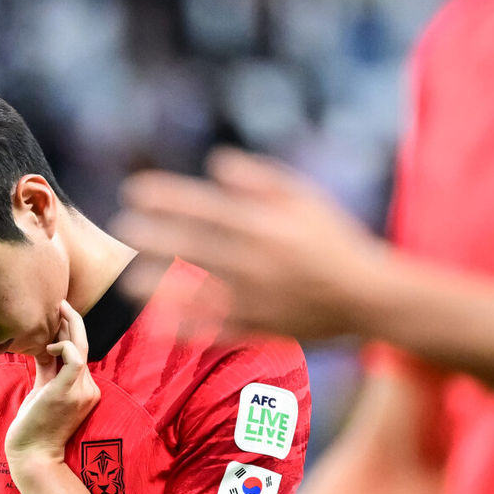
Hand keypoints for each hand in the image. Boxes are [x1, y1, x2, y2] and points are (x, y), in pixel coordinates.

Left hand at [4, 300, 100, 467]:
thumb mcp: (43, 392)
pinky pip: (74, 358)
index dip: (70, 332)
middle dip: (73, 321)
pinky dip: (64, 345)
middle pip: (84, 347)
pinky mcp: (67, 392)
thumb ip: (47, 370)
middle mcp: (87, 389)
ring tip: (57, 308)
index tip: (57, 316)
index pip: (80, 354)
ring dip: (69, 325)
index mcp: (83, 389)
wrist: (33, 455)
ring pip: (80, 348)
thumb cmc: (34, 427)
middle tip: (61, 301)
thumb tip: (44, 347)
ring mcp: (81, 391)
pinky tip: (49, 344)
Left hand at [113, 148, 389, 342]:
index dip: (169, 199)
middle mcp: (260, 261)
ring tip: (131, 283)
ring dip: (164, 287)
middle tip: (122, 229)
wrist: (371, 297)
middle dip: (157, 237)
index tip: (136, 192)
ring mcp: (260, 298)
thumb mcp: (306, 200)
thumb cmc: (336, 242)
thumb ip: (260, 180)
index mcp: (269, 226)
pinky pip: (218, 330)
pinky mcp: (262, 328)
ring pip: (201, 291)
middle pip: (198, 247)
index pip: (208, 207)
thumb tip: (216, 164)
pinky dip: (188, 329)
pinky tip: (158, 326)